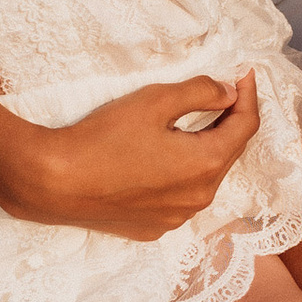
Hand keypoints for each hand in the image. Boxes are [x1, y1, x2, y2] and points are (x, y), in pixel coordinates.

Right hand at [13, 71, 260, 236]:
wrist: (54, 182)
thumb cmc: (103, 138)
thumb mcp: (155, 101)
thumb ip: (201, 92)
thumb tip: (230, 93)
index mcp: (206, 165)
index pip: (245, 126)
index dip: (248, 96)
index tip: (243, 74)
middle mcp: (199, 199)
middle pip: (227, 153)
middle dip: (226, 121)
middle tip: (219, 92)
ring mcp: (176, 218)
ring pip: (203, 178)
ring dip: (203, 150)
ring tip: (186, 125)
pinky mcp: (153, 228)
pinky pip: (178, 198)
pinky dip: (179, 176)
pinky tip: (158, 160)